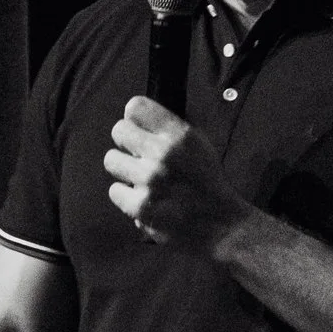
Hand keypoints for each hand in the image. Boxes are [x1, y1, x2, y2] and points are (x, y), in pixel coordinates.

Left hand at [104, 96, 250, 255]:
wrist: (221, 224)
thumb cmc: (207, 182)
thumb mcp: (199, 145)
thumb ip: (170, 130)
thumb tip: (136, 120)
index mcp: (179, 135)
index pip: (135, 107)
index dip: (135, 119)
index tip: (140, 130)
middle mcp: (163, 154)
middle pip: (119, 130)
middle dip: (127, 143)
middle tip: (139, 156)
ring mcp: (149, 181)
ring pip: (112, 160)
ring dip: (125, 169)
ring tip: (142, 179)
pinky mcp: (140, 206)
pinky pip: (115, 191)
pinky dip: (126, 196)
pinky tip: (143, 199)